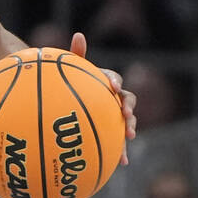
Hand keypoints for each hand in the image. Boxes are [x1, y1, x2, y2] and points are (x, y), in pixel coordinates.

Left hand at [69, 31, 136, 164]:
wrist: (68, 102)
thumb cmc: (69, 83)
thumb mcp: (70, 70)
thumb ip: (76, 55)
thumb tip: (79, 34)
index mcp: (104, 82)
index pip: (114, 79)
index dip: (115, 82)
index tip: (113, 86)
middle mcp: (113, 98)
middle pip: (127, 101)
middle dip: (129, 107)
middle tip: (125, 113)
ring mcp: (113, 116)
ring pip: (127, 121)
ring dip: (130, 126)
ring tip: (128, 135)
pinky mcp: (111, 132)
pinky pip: (118, 141)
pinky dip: (122, 151)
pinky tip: (122, 163)